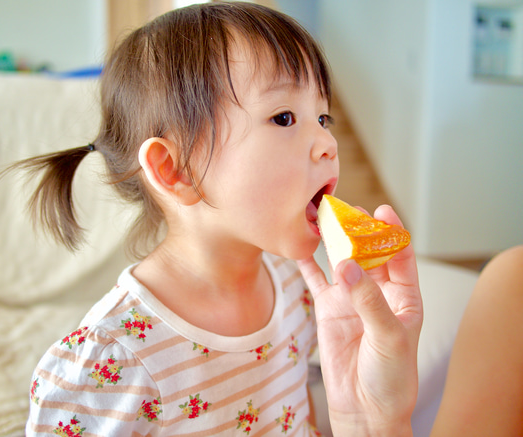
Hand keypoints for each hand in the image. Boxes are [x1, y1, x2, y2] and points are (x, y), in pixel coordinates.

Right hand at [298, 205, 422, 436]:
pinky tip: (299, 245)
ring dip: (332, 240)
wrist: (364, 408)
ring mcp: (351, 298)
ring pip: (341, 260)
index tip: (381, 210)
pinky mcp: (328, 308)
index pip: (401, 255)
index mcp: (404, 297)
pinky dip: (307, 263)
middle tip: (345, 209)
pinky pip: (316, 279)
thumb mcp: (389, 337)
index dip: (393, 231)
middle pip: (368, 252)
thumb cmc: (391, 377)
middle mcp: (377, 292)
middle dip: (359, 230)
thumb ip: (369, 301)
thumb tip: (346, 266)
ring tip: (320, 217)